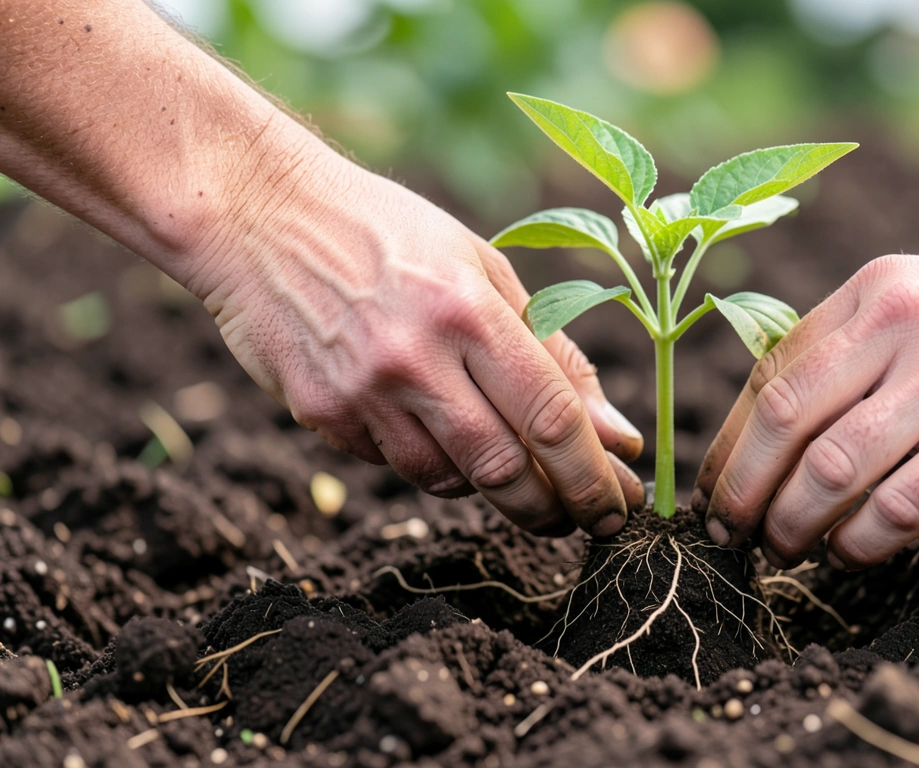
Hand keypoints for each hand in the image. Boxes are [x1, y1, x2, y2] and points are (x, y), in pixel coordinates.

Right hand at [189, 152, 643, 536]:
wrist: (257, 211)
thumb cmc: (390, 232)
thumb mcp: (484, 268)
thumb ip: (554, 353)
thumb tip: (616, 436)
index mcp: (469, 310)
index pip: (552, 417)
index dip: (594, 475)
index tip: (621, 503)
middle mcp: (415, 358)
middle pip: (505, 470)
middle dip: (555, 509)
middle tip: (581, 520)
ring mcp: (361, 392)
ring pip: (449, 480)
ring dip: (491, 487)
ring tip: (510, 466)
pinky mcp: (319, 415)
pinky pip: (393, 465)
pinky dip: (428, 460)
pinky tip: (430, 426)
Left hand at [692, 238, 918, 568]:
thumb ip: (853, 344)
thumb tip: (772, 424)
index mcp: (874, 291)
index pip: (772, 373)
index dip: (730, 442)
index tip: (712, 488)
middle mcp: (904, 328)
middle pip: (786, 423)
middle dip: (743, 490)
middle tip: (730, 532)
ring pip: (832, 470)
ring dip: (792, 524)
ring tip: (783, 549)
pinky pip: (898, 508)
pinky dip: (858, 543)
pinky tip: (849, 554)